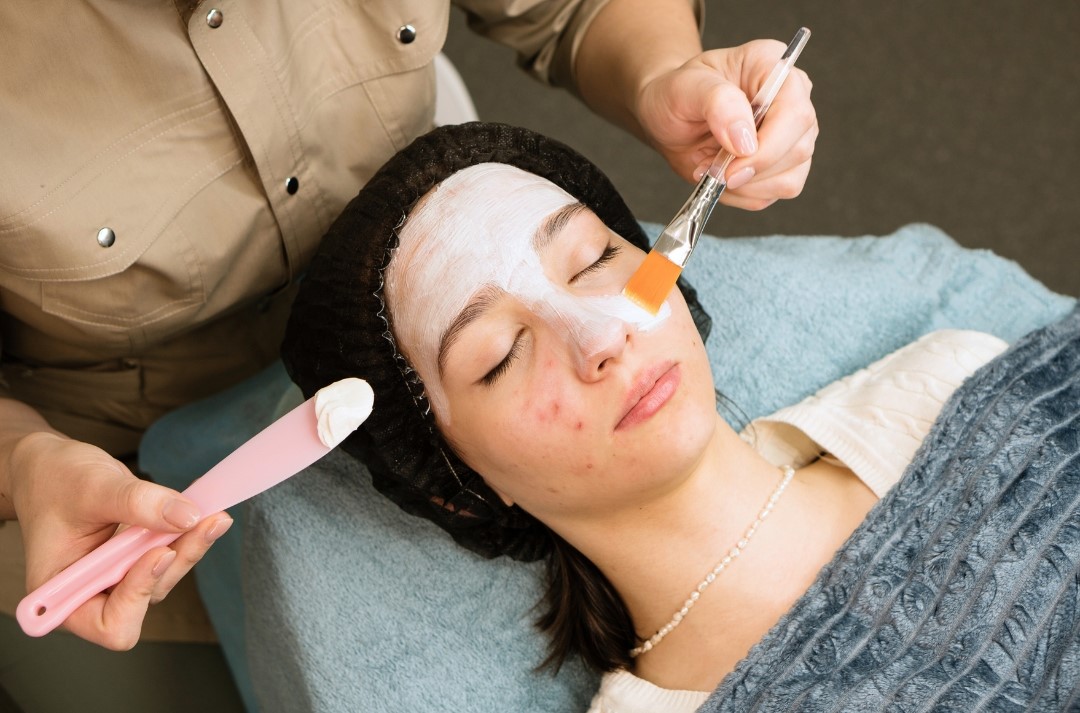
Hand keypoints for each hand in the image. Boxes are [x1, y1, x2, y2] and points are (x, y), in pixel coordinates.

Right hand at [8, 432, 230, 649]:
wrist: (52, 468)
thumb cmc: (54, 481)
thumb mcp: (93, 487)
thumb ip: (137, 503)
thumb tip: (186, 517)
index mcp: (61, 592)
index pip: (108, 623)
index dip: (137, 594)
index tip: (158, 553)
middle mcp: (90, 594)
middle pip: (145, 600)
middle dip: (176, 561)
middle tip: (207, 522)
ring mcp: (116, 579)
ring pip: (163, 577)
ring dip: (189, 547)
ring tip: (212, 514)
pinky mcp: (135, 561)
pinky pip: (168, 556)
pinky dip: (187, 535)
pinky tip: (203, 512)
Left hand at [635, 39, 817, 210]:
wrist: (669, 119)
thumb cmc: (676, 95)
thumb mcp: (684, 87)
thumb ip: (717, 103)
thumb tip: (746, 141)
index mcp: (773, 66)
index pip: (795, 112)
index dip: (769, 146)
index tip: (732, 164)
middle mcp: (792, 99)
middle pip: (798, 149)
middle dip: (752, 170)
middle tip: (711, 168)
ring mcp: (792, 135)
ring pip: (790, 178)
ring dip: (745, 185)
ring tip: (711, 168)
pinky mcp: (783, 166)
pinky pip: (773, 193)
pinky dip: (743, 194)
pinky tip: (722, 177)